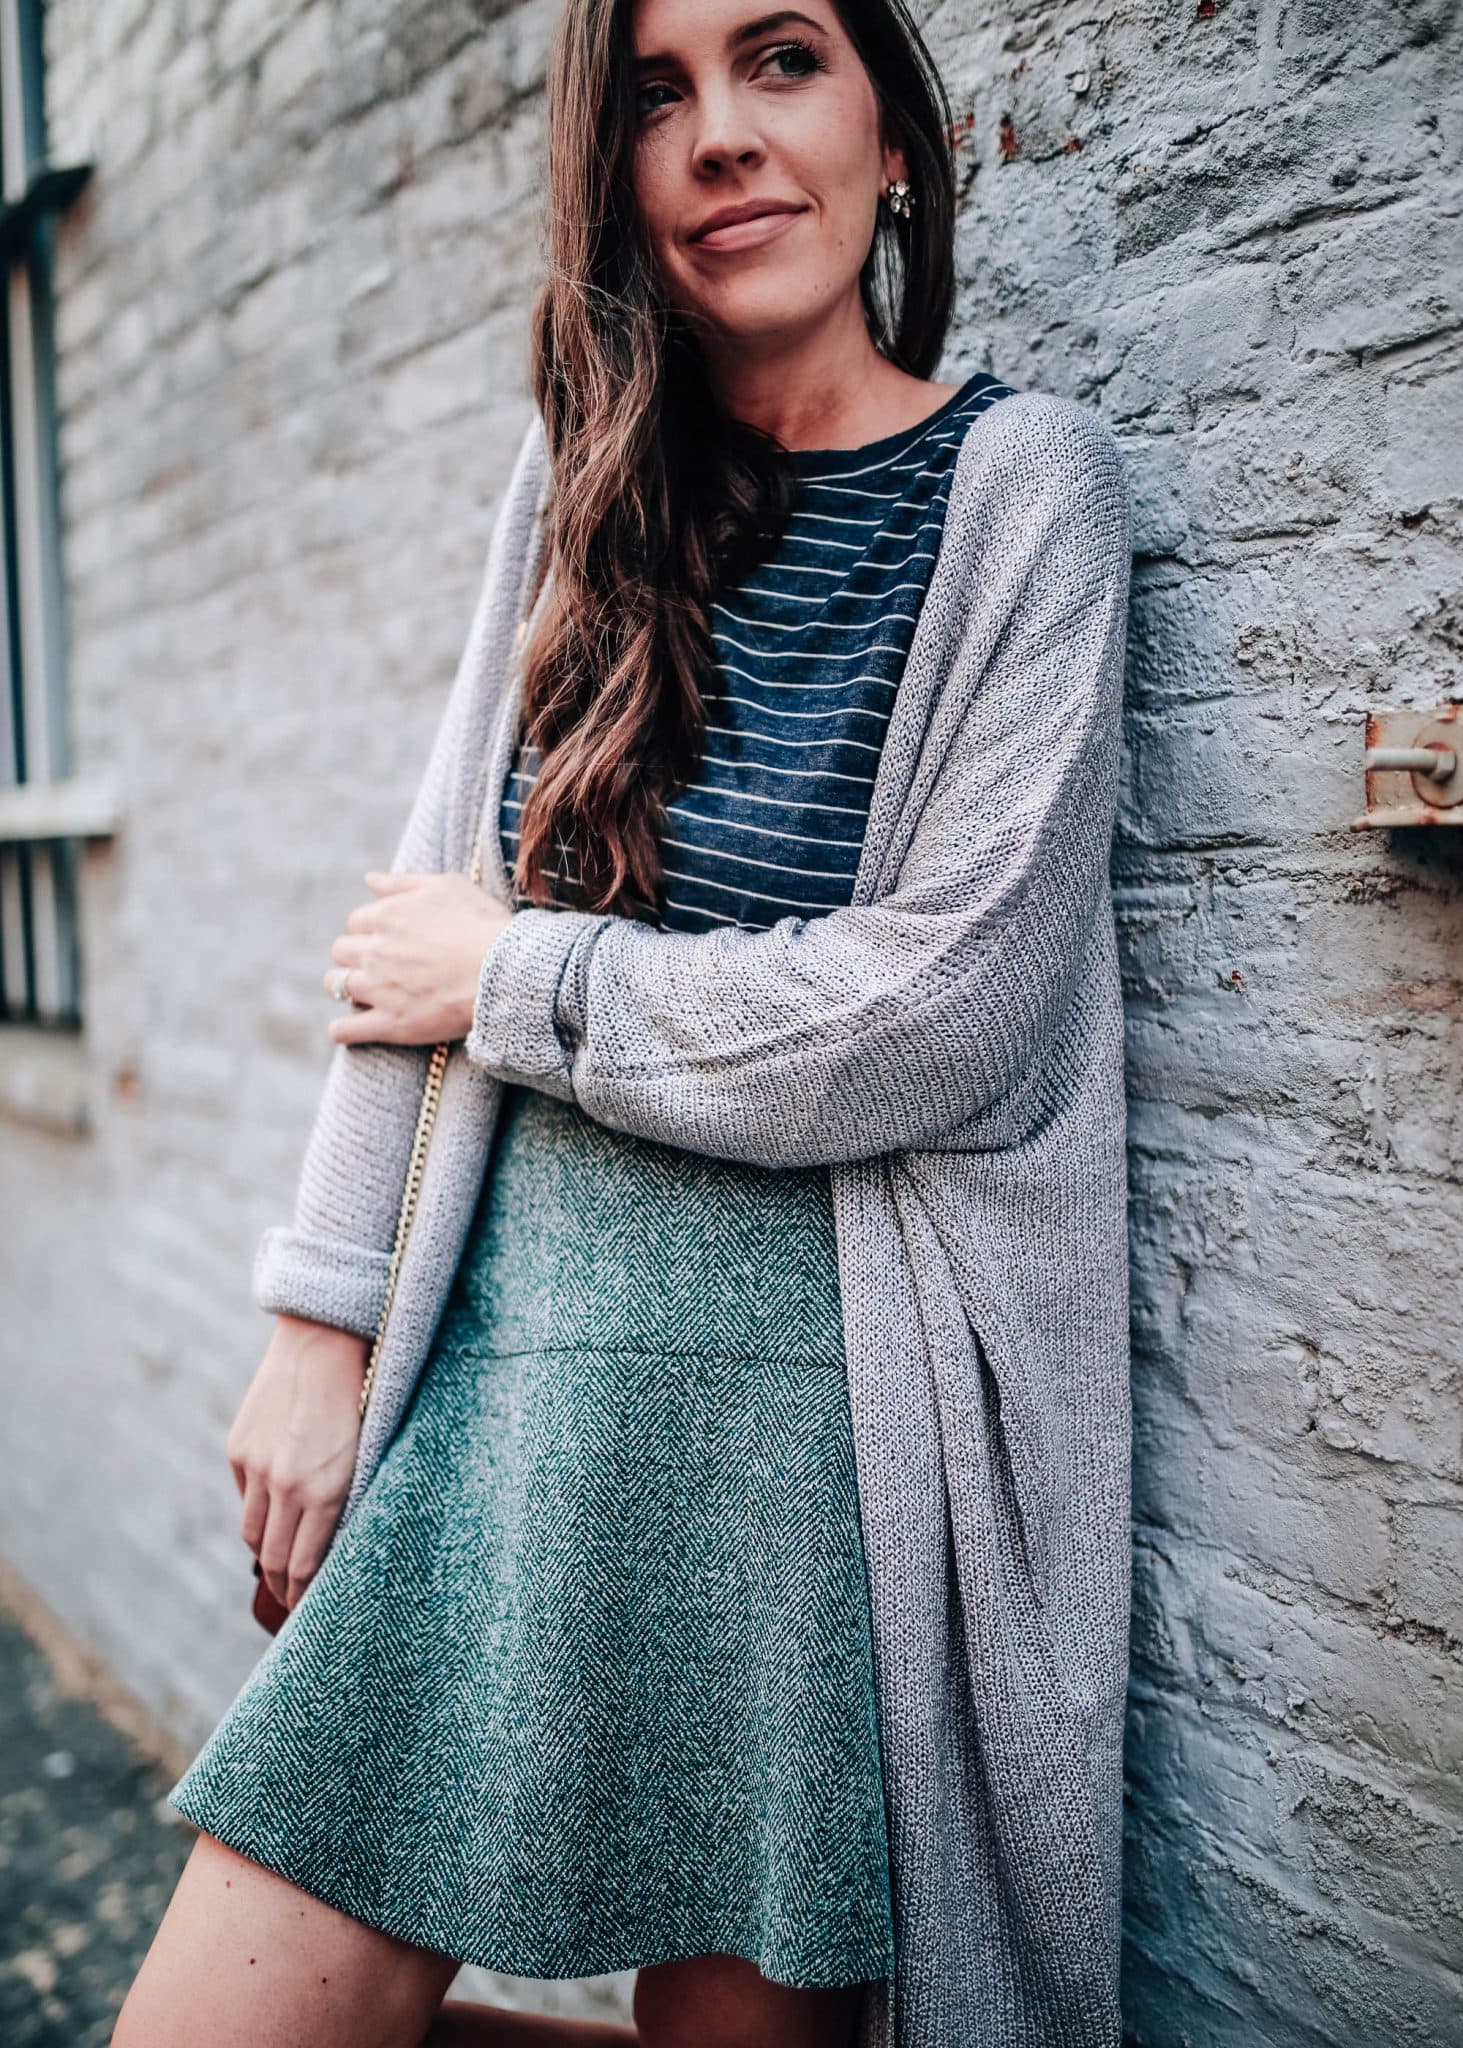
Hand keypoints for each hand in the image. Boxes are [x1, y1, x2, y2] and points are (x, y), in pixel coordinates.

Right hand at [227, 1316, 369, 1610]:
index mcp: (327, 1491)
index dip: (304, 1596)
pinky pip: (246, 1496)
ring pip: (253, 1533)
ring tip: (278, 1571)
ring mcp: (258, 1467)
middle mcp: (287, 1485)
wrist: (324, 1341)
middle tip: (292, 1606)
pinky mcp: (239, 1449)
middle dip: (283, 1588)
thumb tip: (332, 1544)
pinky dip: (258, 1512)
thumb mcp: (369, 1455)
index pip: (305, 1566)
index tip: (309, 1613)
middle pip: (275, 1558)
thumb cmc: (363, 1397)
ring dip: (265, 1556)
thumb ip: (348, 1502)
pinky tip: (273, 1516)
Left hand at [324, 870, 512, 1046]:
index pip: (357, 920)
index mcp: (385, 916)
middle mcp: (373, 951)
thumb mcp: (447, 887)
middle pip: (341, 951)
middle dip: (355, 955)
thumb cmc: (481, 925)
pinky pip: (345, 1030)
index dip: (372, 929)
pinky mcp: (390, 1023)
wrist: (503, 971)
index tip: (389, 938)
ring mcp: (378, 988)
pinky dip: (342, 1030)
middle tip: (379, 964)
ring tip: (363, 992)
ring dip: (344, 986)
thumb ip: (402, 882)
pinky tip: (346, 1029)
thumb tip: (370, 879)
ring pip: (336, 985)